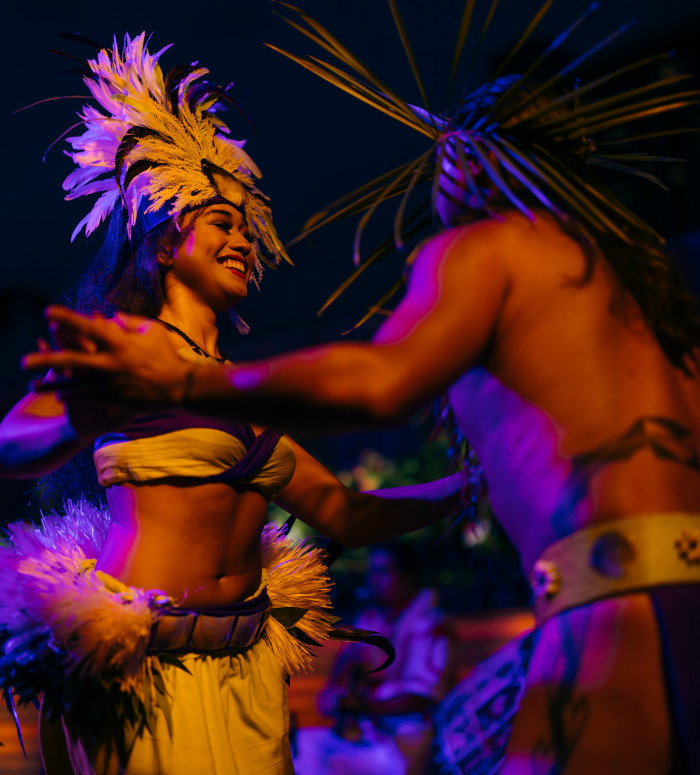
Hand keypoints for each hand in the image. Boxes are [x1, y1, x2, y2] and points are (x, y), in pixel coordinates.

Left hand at [23, 307, 191, 408]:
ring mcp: (111, 382)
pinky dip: (72, 397)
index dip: (66, 318)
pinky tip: (58, 396)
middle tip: (23, 362)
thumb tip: (110, 316)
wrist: (179, 386)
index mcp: (120, 342)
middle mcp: (111, 362)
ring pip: (74, 384)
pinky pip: (87, 398)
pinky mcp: (114, 398)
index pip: (88, 327)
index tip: (47, 313)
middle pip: (71, 360)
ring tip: (30, 386)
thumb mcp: (152, 331)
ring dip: (50, 385)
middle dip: (45, 360)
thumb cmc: (167, 355)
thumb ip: (130, 321)